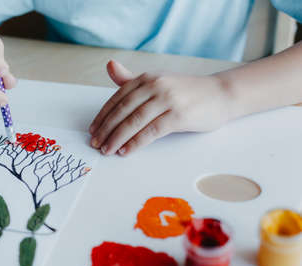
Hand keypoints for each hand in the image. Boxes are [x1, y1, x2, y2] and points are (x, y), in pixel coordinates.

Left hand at [89, 60, 233, 155]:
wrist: (221, 94)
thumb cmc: (186, 91)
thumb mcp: (158, 81)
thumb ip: (132, 79)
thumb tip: (110, 66)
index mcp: (147, 78)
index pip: (118, 98)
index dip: (103, 115)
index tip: (93, 130)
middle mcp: (155, 85)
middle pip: (123, 110)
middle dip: (106, 129)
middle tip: (96, 143)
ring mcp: (167, 100)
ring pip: (134, 121)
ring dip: (117, 138)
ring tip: (107, 150)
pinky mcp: (178, 115)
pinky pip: (151, 131)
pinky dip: (136, 142)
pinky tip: (126, 151)